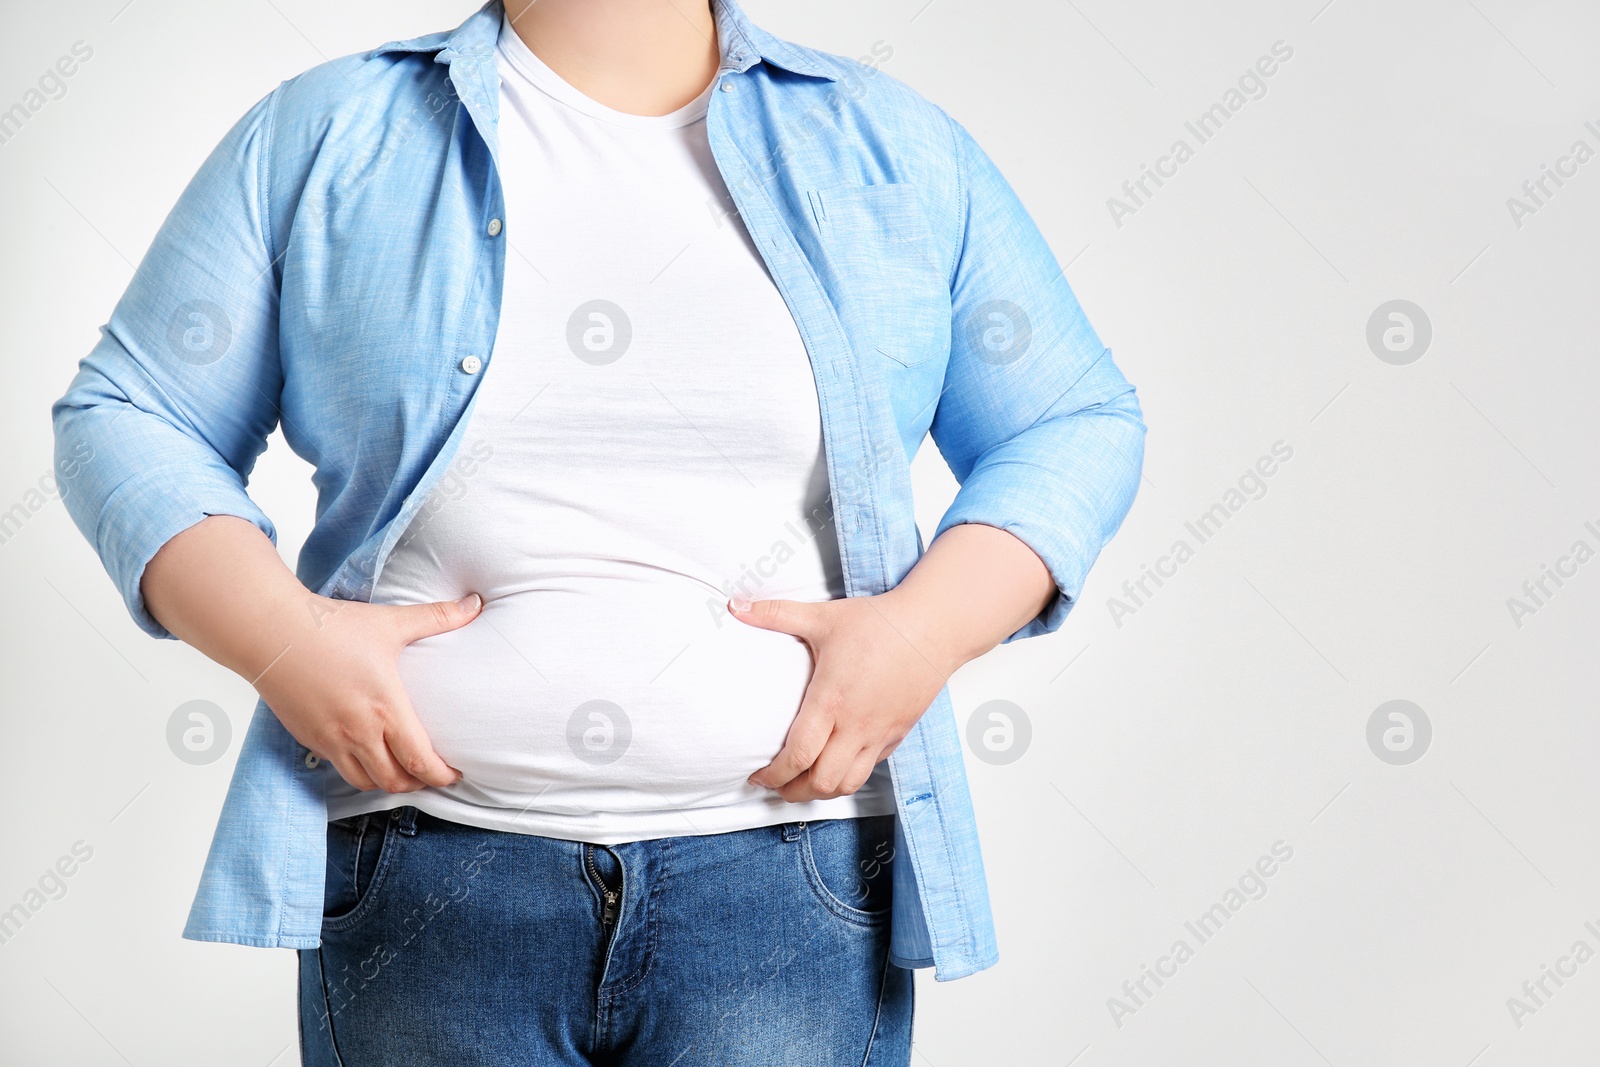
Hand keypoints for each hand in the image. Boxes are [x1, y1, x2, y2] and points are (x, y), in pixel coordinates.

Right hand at [254, 592, 483, 793]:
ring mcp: (331, 740)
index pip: (420, 761)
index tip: (456, 774)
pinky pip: (339, 769)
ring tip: (404, 770)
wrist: (271, 633)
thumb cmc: (330, 628)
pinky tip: (369, 756)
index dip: (442, 776)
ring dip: (388, 782)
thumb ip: (437, 617)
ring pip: (366, 782)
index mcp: (385, 708)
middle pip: (395, 782)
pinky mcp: (309, 739)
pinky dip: (359, 770)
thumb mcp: (390, 622)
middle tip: (433, 775)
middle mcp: (358, 733)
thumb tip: (475, 603)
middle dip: (419, 784)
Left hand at [732, 590, 953, 801]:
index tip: (758, 776)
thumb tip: (735, 605)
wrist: (934, 626)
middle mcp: (856, 725)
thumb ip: (775, 613)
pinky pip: (871, 768)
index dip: (773, 775)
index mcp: (832, 700)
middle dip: (792, 791)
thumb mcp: (823, 616)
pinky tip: (837, 763)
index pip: (798, 756)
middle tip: (776, 785)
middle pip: (821, 782)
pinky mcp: (898, 733)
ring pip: (848, 784)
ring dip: (822, 791)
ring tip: (803, 783)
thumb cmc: (881, 622)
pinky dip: (849, 774)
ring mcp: (880, 733)